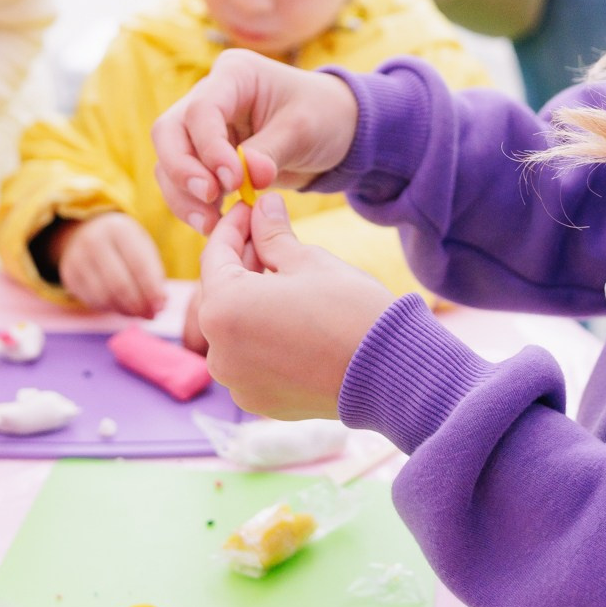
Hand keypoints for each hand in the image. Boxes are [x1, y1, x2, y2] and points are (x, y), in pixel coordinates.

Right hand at [51, 211, 168, 318]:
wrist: (87, 234)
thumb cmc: (124, 245)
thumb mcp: (142, 248)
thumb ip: (153, 275)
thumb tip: (159, 305)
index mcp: (118, 229)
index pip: (139, 265)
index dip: (151, 290)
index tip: (161, 306)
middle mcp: (94, 240)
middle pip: (119, 284)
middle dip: (138, 305)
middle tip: (151, 315)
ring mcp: (78, 258)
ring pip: (104, 297)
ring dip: (125, 311)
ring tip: (138, 313)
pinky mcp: (69, 275)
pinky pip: (93, 301)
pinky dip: (111, 309)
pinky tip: (122, 308)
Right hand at [152, 49, 359, 233]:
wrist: (335, 129)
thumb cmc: (322, 116)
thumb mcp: (303, 129)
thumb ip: (271, 151)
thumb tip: (246, 178)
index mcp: (234, 74)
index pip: (202, 110)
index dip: (210, 148)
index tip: (232, 181)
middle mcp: (209, 95)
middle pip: (168, 133)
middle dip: (182, 171)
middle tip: (210, 200)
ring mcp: (202, 127)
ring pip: (168, 161)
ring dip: (184, 195)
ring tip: (212, 223)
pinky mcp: (204, 156)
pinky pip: (182, 181)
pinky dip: (192, 204)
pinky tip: (214, 223)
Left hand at [189, 194, 397, 419]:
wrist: (390, 372)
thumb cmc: (350, 310)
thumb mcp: (308, 261)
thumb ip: (273, 234)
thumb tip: (262, 206)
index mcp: (224, 309)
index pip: (215, 255)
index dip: (234, 225)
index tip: (250, 207)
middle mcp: (219, 351)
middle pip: (220, 293)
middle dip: (242, 262)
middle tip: (267, 235)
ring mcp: (237, 381)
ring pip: (234, 328)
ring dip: (250, 299)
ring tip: (282, 276)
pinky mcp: (259, 401)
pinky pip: (249, 358)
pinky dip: (261, 335)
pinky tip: (289, 317)